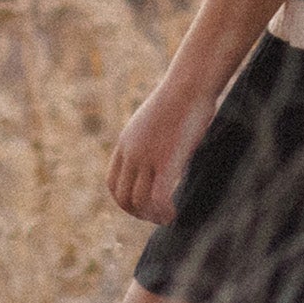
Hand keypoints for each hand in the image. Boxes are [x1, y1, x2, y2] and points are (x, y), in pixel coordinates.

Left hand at [107, 77, 219, 224]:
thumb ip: (154, 140)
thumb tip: (166, 150)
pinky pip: (158, 198)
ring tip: (166, 218)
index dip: (125, 200)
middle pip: (122, 196)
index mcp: (126, 142)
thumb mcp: (158, 120)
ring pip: (138, 201)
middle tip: (155, 217)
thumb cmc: (183, 97)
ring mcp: (147, 157)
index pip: (113, 182)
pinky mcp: (167, 161)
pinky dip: (164, 212)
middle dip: (137, 213)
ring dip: (151, 216)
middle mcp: (131, 152)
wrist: (190, 84)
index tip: (143, 206)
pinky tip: (173, 214)